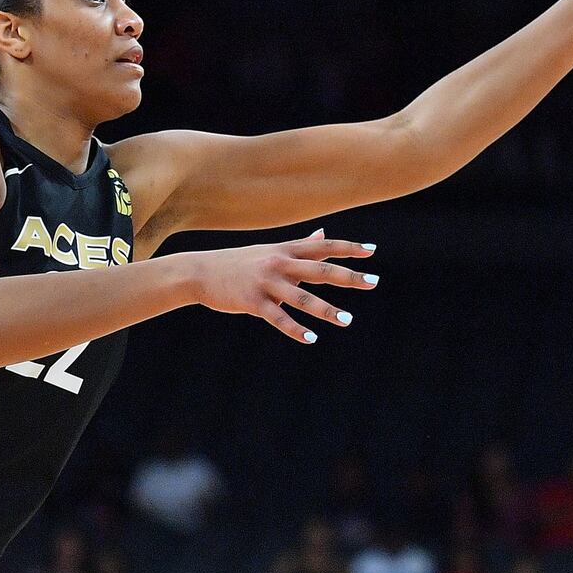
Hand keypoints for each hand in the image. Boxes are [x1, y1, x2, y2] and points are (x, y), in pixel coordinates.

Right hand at [189, 229, 377, 343]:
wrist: (199, 271)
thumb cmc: (239, 262)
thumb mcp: (271, 250)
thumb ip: (301, 246)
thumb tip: (324, 234)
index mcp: (285, 250)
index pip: (323, 248)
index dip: (348, 249)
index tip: (372, 252)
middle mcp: (279, 263)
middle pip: (320, 269)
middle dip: (349, 277)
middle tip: (374, 281)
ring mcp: (266, 282)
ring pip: (301, 297)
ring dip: (326, 309)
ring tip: (347, 320)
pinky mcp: (252, 301)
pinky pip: (278, 318)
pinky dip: (295, 329)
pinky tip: (311, 338)